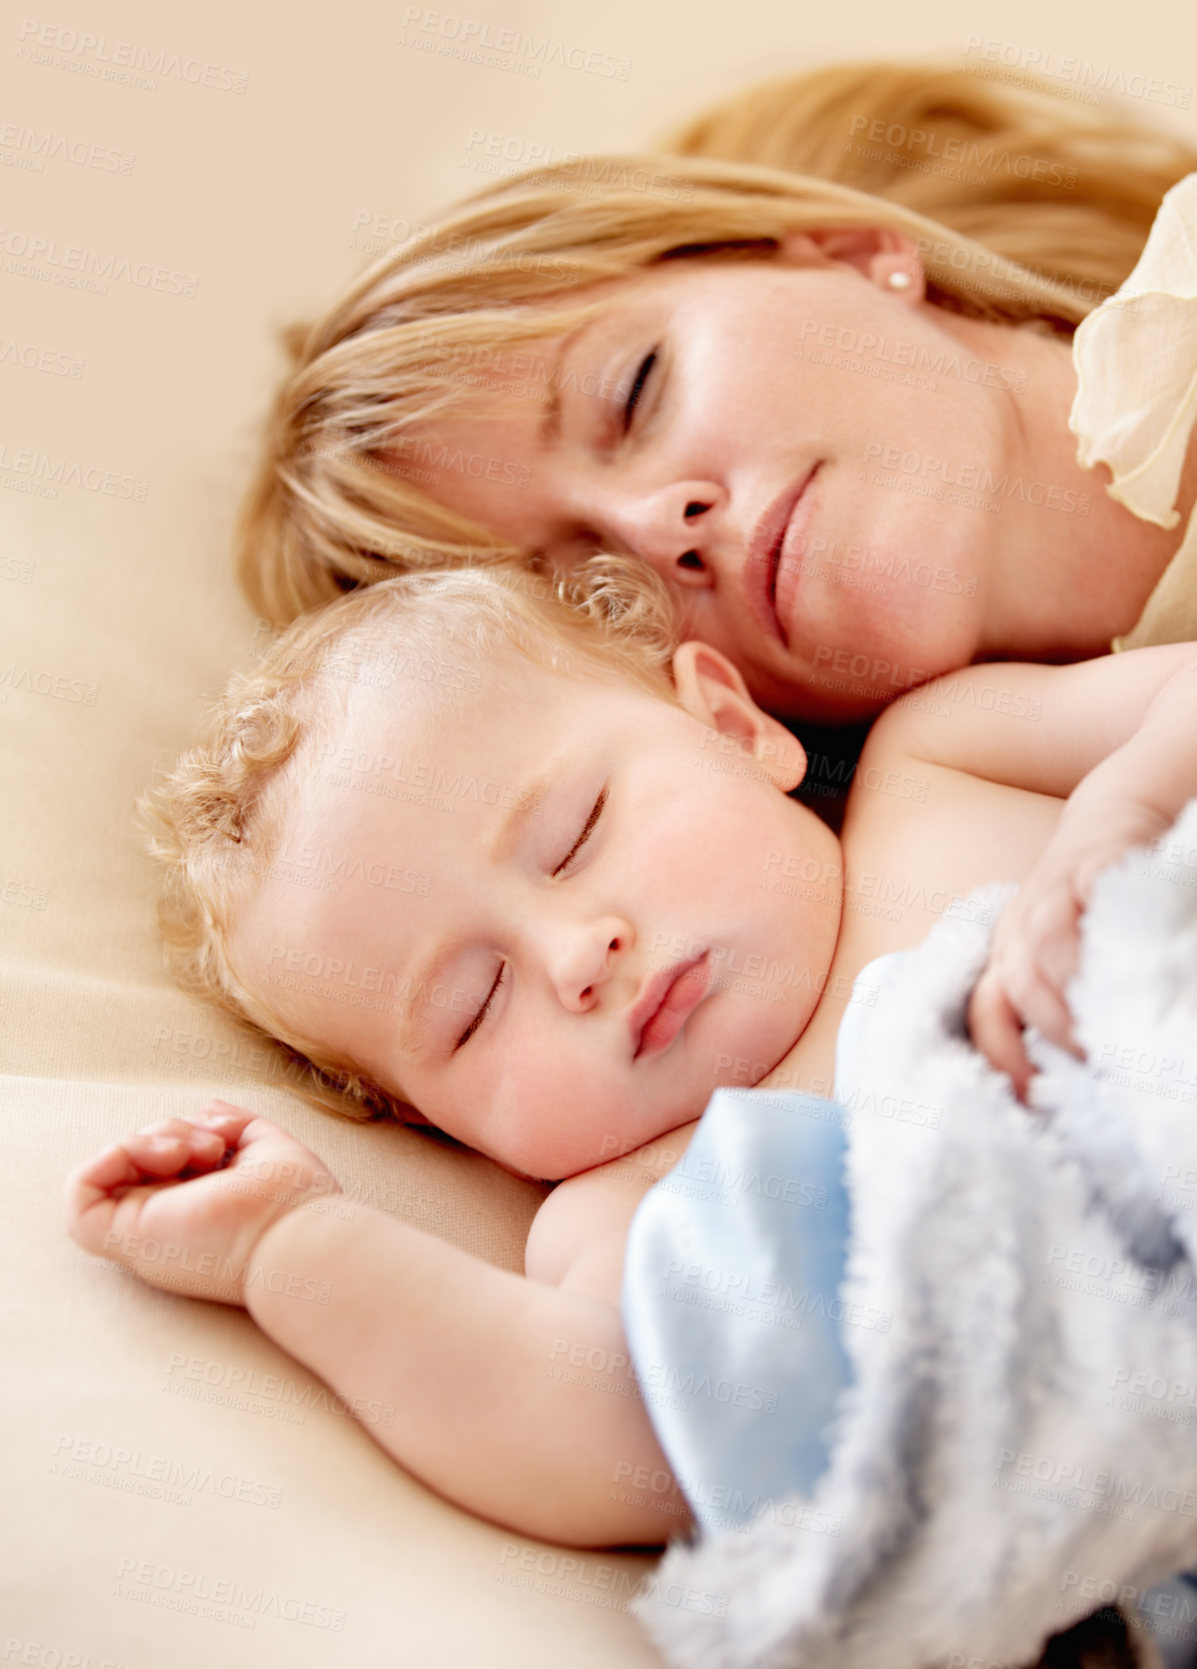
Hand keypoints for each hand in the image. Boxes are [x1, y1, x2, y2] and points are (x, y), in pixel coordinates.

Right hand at [64, 1101, 340, 1305]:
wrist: (295, 1236)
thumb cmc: (293, 1206)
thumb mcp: (262, 1147)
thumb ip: (231, 1127)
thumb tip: (204, 1108)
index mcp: (195, 1207)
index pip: (163, 1156)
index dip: (184, 1131)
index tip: (224, 1135)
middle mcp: (165, 1222)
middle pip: (138, 1154)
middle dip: (173, 1129)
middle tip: (214, 1146)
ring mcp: (143, 1232)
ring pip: (113, 1165)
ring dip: (152, 1139)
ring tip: (199, 1152)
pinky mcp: (124, 1238)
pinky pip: (81, 1191)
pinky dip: (111, 1157)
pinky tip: (162, 1154)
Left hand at [967, 802, 1168, 1100]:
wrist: (1113, 819)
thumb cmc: (1087, 908)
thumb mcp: (1063, 961)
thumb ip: (1061, 1011)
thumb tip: (1067, 1084)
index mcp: (1008, 958)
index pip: (985, 1014)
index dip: (1002, 1059)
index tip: (1031, 1098)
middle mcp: (1020, 928)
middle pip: (1016, 983)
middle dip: (1052, 1029)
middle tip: (1094, 1061)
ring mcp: (1055, 892)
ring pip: (1044, 940)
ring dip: (1072, 985)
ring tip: (1111, 1022)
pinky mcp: (1095, 861)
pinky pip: (1092, 889)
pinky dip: (1102, 915)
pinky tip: (1128, 949)